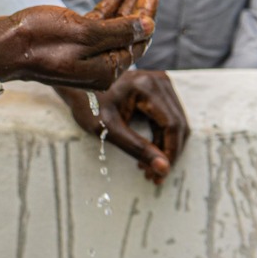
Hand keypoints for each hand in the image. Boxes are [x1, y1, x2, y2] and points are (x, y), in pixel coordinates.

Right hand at [0, 2, 151, 89]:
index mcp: (108, 68)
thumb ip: (119, 31)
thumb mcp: (84, 34)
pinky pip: (102, 20)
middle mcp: (101, 63)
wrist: (2, 46)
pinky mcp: (75, 40)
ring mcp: (88, 52)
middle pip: (132, 27)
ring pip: (118, 21)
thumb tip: (149, 26)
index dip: (149, 5)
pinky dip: (113, 1)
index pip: (140, 35)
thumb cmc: (39, 40)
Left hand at [56, 69, 187, 184]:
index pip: (172, 124)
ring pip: (176, 122)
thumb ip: (136, 148)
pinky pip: (169, 117)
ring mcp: (161, 83)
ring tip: (148, 167)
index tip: (159, 175)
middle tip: (153, 176)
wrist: (79, 86)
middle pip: (177, 124)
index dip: (170, 152)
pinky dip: (162, 137)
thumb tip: (164, 168)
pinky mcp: (159, 89)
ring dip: (166, 147)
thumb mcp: (109, 130)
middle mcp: (159, 81)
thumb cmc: (89, 105)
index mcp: (146, 86)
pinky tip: (148, 153)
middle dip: (169, 153)